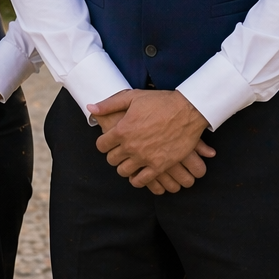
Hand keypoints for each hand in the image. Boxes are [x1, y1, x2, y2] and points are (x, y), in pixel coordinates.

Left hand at [90, 89, 215, 192]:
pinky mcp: (159, 166)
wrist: (188, 110)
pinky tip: (139, 174)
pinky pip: (141, 181)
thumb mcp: (133, 97)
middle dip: (114, 155)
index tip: (110, 142)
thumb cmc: (160, 101)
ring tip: (130, 161)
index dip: (104, 143)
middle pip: (112, 159)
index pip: (102, 145)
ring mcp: (145, 158)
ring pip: (124, 171)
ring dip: (125, 167)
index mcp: (122, 130)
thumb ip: (110, 104)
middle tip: (121, 151)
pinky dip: (137, 180)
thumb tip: (91, 108)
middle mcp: (131, 146)